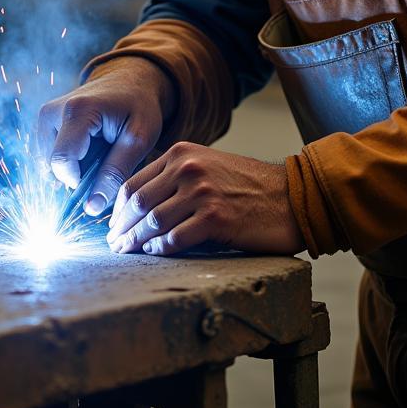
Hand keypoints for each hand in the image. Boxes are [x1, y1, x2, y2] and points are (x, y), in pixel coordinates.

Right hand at [36, 59, 176, 214]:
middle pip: (52, 165)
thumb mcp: (139, 139)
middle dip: (76, 176)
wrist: (129, 80)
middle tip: (105, 164)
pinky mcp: (44, 122)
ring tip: (98, 155)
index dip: (78, 182)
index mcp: (77, 111)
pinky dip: (67, 161)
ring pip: (47, 164)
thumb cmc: (138, 106)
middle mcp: (52, 111)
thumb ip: (115, 172)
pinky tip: (88, 151)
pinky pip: (47, 156)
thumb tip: (91, 208)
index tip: (101, 182)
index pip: (62, 162)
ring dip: (72, 169)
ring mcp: (45, 116)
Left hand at [106, 142, 302, 256]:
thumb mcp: (208, 167)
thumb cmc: (249, 187)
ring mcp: (201, 191)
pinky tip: (155, 254)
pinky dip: (160, 249)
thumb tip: (140, 205)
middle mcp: (188, 167)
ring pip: (153, 221)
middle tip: (114, 246)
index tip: (113, 226)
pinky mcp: (215, 217)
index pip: (135, 182)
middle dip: (121, 228)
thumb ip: (177, 177)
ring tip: (127, 254)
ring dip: (136, 242)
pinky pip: (175, 238)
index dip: (119, 209)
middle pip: (138, 202)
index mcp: (182, 153)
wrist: (292, 196)